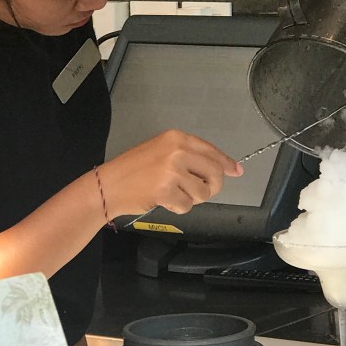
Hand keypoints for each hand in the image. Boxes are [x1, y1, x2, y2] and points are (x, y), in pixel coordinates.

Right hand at [98, 130, 242, 216]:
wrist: (109, 184)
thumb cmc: (134, 169)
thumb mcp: (161, 151)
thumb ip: (190, 156)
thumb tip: (227, 168)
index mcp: (176, 138)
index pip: (211, 151)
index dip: (226, 163)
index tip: (236, 171)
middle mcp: (177, 151)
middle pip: (214, 172)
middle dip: (212, 186)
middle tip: (200, 191)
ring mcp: (172, 171)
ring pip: (203, 192)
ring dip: (192, 198)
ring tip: (174, 193)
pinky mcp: (166, 190)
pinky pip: (187, 205)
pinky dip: (177, 207)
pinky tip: (163, 200)